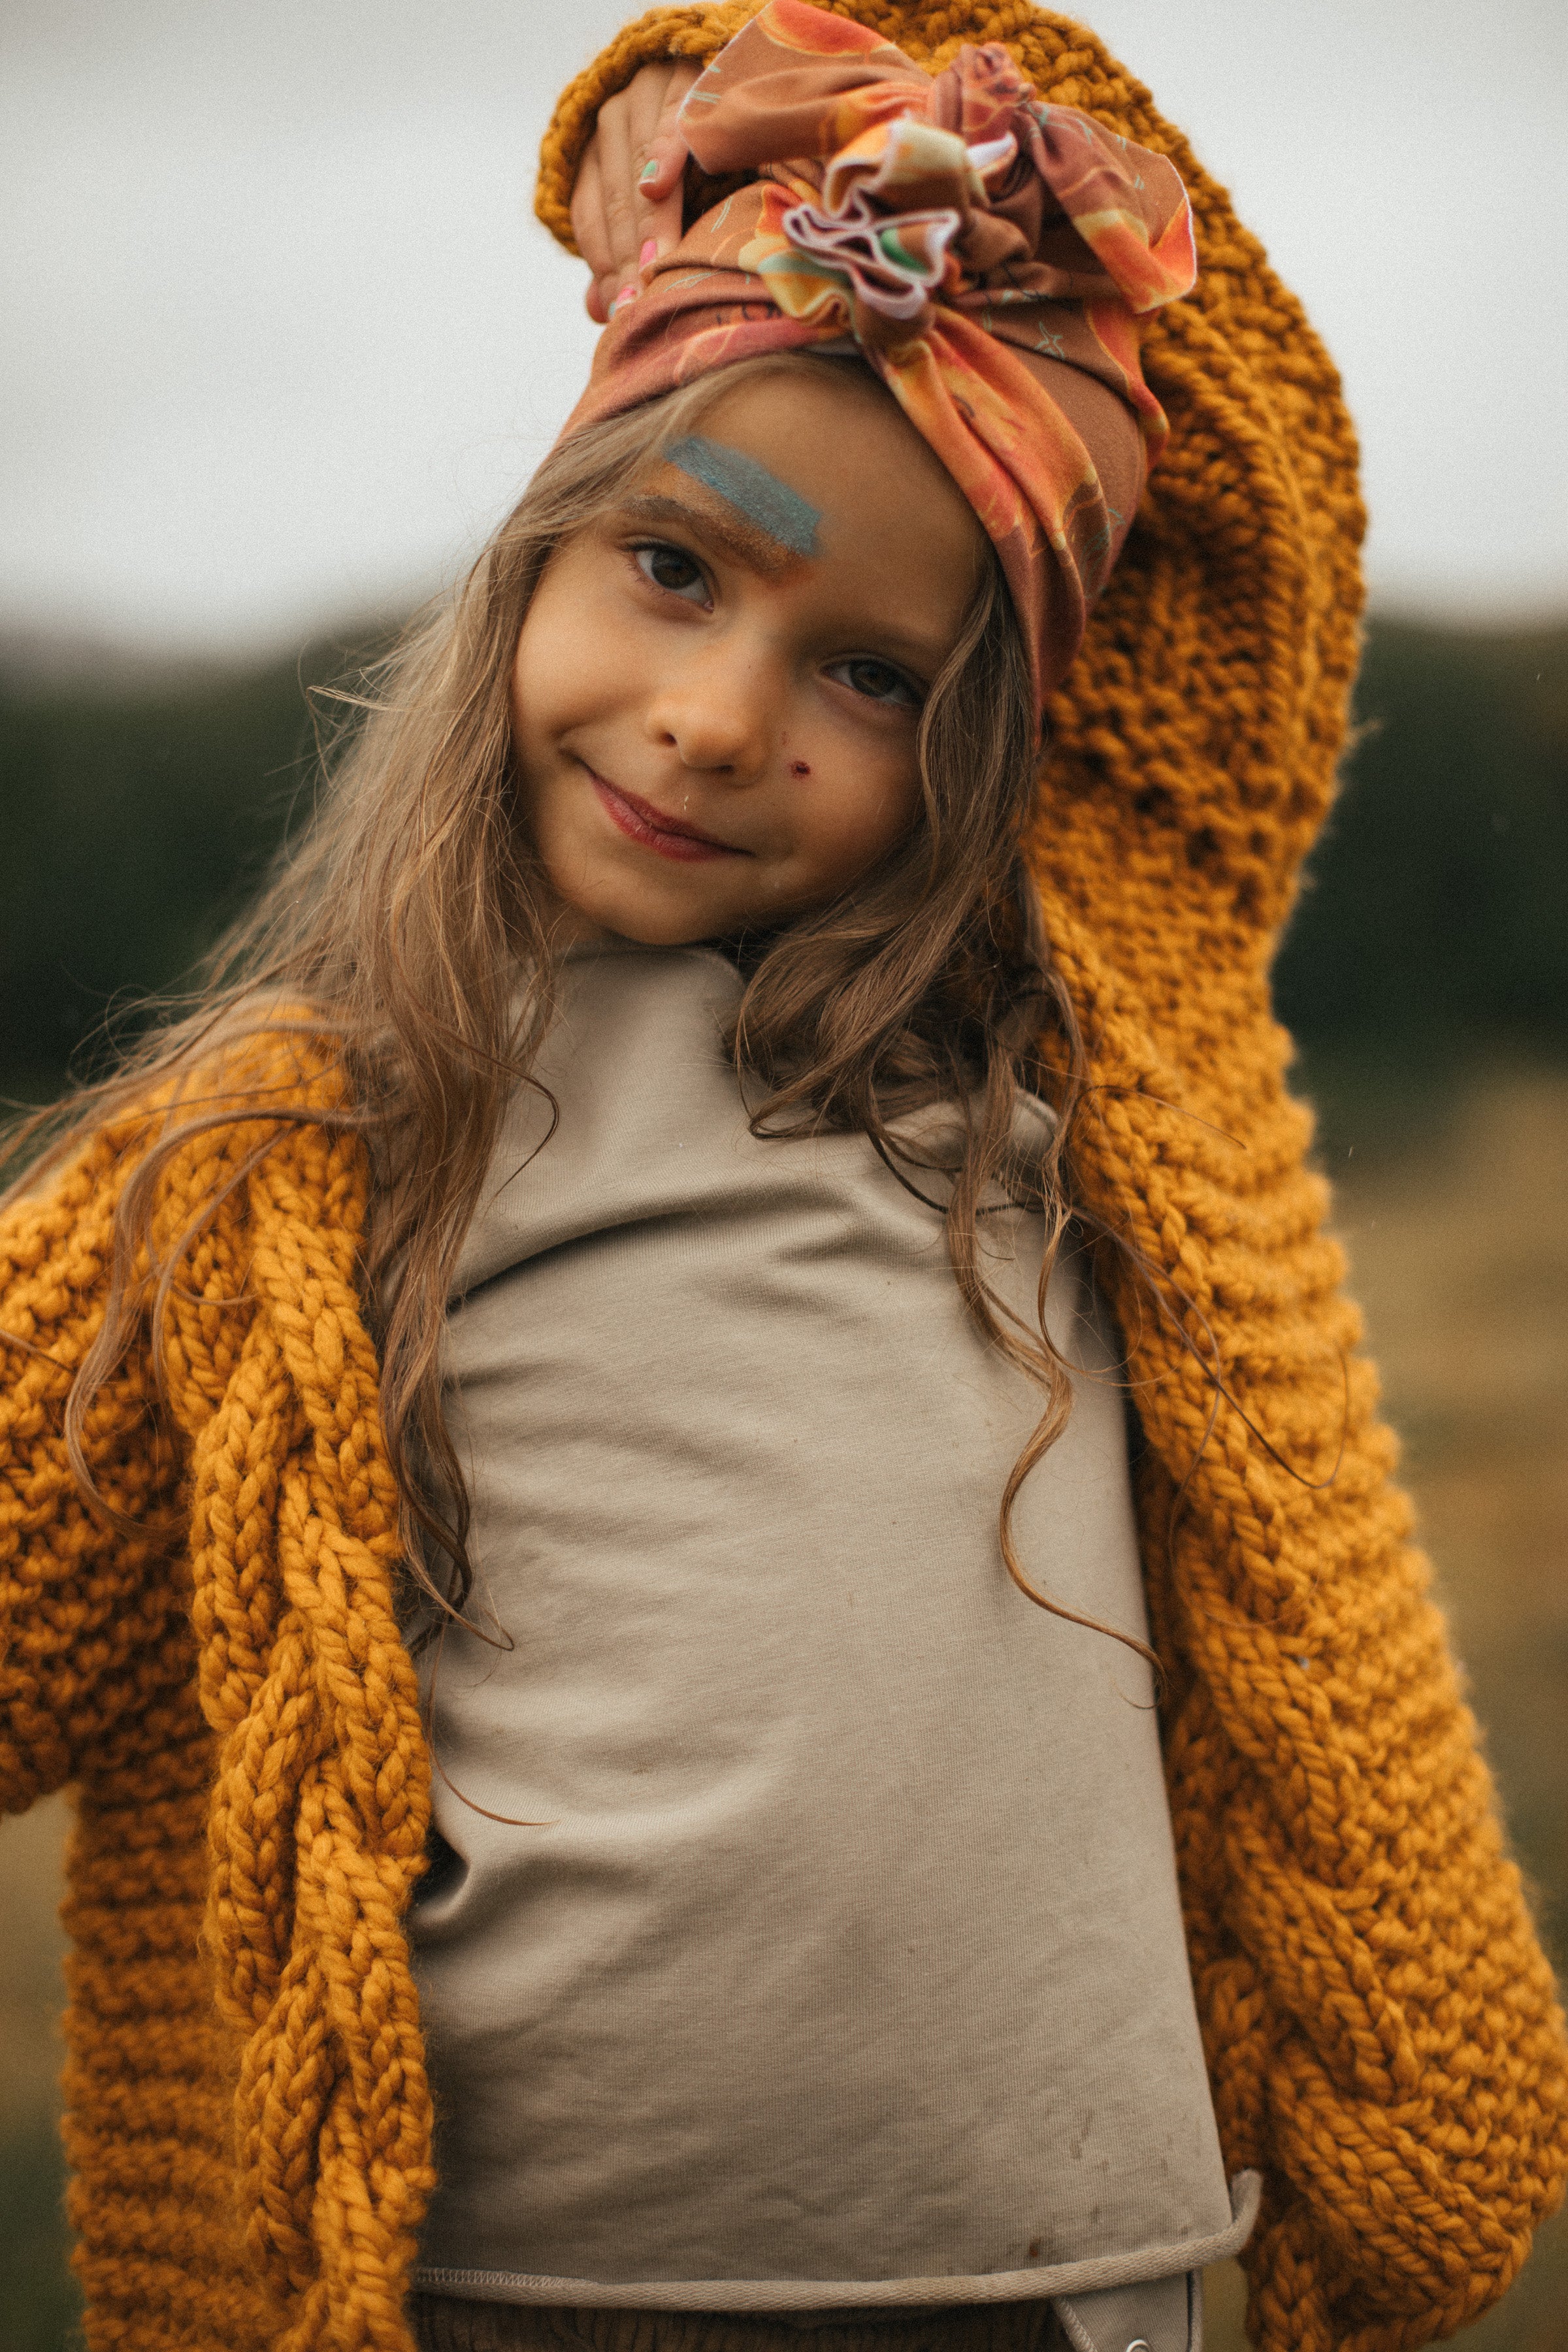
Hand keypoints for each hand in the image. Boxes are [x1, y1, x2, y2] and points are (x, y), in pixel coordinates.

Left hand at [571, 60, 701, 323]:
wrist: (721, 65)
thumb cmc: (693, 149)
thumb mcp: (656, 199)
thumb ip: (624, 249)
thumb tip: (597, 310)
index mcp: (597, 152)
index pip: (591, 216)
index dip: (605, 266)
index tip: (622, 313)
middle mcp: (612, 120)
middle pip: (615, 201)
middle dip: (627, 258)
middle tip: (639, 307)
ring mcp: (646, 94)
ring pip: (638, 168)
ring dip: (648, 223)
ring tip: (655, 270)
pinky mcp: (686, 78)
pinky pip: (673, 118)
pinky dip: (664, 152)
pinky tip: (658, 187)